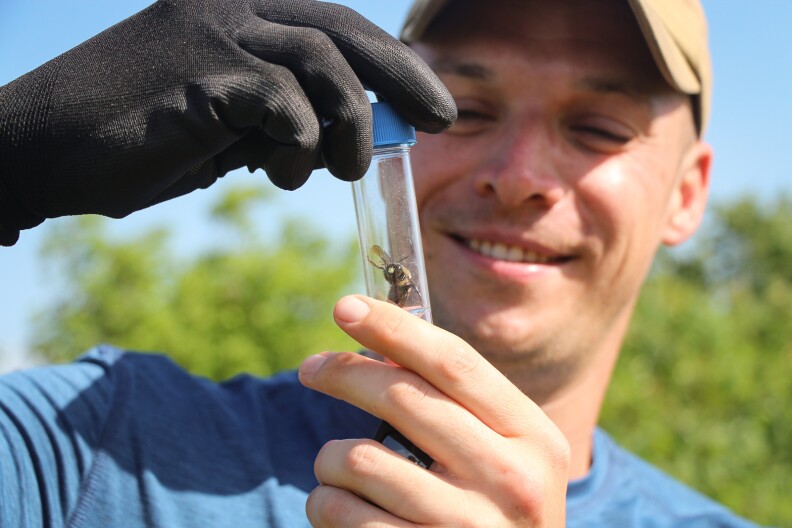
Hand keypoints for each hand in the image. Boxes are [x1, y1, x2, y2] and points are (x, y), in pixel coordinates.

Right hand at [0, 0, 455, 244]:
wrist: (51, 149)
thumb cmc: (146, 136)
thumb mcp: (231, 121)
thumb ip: (283, 115)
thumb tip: (346, 132)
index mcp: (245, 8)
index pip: (340, 26)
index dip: (393, 63)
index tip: (430, 104)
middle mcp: (234, 3)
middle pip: (344, 31)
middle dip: (402, 77)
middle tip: (439, 120)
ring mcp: (216, 30)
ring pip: (322, 63)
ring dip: (348, 125)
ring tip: (343, 170)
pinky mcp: (201, 71)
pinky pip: (282, 104)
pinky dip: (298, 145)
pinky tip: (283, 174)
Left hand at [299, 296, 569, 526]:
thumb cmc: (498, 508)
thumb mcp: (506, 453)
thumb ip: (458, 402)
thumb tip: (382, 339)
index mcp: (533, 436)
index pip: (454, 362)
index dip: (394, 328)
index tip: (346, 307)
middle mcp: (511, 479)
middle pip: (403, 397)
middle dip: (344, 372)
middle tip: (311, 368)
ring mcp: (469, 527)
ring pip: (360, 460)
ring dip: (329, 458)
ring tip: (334, 467)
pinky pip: (345, 514)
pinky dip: (325, 503)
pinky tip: (336, 505)